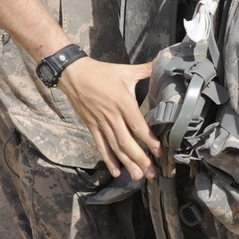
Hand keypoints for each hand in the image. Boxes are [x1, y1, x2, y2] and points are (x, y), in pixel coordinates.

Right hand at [60, 58, 160, 180]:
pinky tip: (116, 171)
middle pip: (127, 142)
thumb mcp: (126, 70)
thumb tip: (164, 61)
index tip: (159, 152)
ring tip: (137, 176)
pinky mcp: (92, 126)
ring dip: (127, 163)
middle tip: (151, 173)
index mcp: (123, 103)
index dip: (149, 140)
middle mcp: (112, 116)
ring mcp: (101, 123)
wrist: (74, 74)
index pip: (138, 126)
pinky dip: (108, 159)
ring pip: (115, 147)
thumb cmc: (102, 72)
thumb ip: (147, 70)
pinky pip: (101, 146)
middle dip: (140, 159)